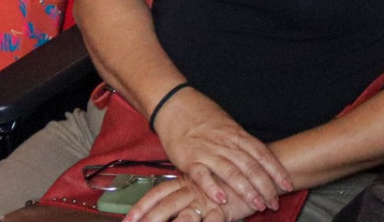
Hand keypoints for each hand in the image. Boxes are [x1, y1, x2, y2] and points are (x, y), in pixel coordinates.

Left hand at [125, 177, 240, 221]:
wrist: (256, 166)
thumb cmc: (226, 177)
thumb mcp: (201, 181)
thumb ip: (184, 192)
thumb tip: (170, 205)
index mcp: (185, 182)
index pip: (157, 194)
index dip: (141, 207)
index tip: (127, 221)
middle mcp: (193, 190)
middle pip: (166, 205)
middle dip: (150, 220)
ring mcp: (207, 199)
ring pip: (186, 215)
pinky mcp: (224, 208)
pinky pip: (212, 221)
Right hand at [155, 88, 293, 215]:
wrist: (176, 105)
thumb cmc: (204, 117)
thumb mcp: (229, 126)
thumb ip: (242, 144)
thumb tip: (260, 159)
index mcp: (238, 135)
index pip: (262, 154)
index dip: (276, 171)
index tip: (288, 185)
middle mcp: (226, 144)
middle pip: (251, 166)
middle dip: (265, 186)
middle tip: (274, 203)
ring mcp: (208, 152)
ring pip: (231, 172)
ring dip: (246, 190)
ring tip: (258, 205)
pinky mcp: (189, 159)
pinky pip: (202, 175)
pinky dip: (212, 187)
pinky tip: (221, 199)